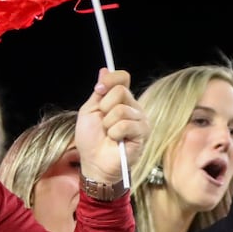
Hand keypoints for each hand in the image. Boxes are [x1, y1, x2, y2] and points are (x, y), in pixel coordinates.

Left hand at [74, 68, 146, 184]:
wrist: (94, 162)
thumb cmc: (90, 139)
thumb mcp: (89, 111)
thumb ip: (99, 92)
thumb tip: (104, 70)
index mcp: (120, 99)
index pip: (123, 77)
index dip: (110, 80)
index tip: (98, 89)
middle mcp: (133, 106)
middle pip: (121, 90)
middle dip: (105, 107)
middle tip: (103, 122)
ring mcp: (140, 119)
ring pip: (121, 109)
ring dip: (108, 124)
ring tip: (109, 134)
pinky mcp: (143, 133)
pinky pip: (125, 124)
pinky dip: (115, 133)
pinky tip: (116, 140)